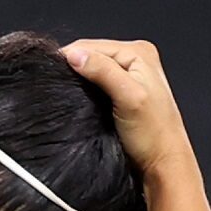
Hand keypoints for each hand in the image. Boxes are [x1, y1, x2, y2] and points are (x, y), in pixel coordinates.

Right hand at [62, 38, 192, 176]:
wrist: (162, 164)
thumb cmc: (152, 135)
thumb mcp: (128, 98)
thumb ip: (103, 72)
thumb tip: (73, 54)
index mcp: (139, 53)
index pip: (91, 45)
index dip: (68, 57)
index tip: (48, 73)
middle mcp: (134, 59)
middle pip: (90, 56)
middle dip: (72, 69)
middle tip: (56, 87)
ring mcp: (128, 76)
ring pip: (91, 70)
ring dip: (76, 81)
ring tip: (64, 95)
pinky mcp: (121, 94)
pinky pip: (94, 84)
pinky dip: (83, 91)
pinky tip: (77, 102)